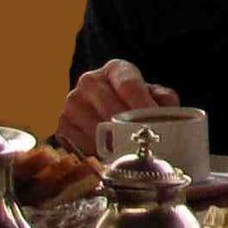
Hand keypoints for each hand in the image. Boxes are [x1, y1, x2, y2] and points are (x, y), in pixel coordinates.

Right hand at [55, 59, 178, 157]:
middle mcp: (89, 81)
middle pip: (111, 110)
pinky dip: (96, 154)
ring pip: (95, 130)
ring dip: (114, 146)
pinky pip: (81, 144)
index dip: (143, 107)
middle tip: (144, 147)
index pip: (129, 86)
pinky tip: (109, 157)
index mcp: (116, 69)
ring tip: (129, 154)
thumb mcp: (153, 95)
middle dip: (130, 131)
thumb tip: (166, 116)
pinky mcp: (61, 125)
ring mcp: (72, 103)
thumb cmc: (135, 103)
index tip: (154, 125)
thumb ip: (164, 101)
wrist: (104, 110)